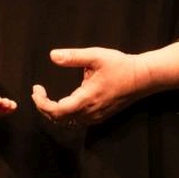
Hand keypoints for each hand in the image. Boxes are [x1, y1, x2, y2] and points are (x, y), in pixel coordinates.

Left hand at [31, 47, 151, 125]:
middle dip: (44, 107)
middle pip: (59, 119)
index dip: (42, 103)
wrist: (142, 78)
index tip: (36, 89)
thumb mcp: (96, 56)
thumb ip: (73, 56)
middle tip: (38, 92)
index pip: (56, 111)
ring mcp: (96, 117)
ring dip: (55, 111)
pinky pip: (78, 120)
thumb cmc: (120, 65)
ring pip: (68, 121)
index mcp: (86, 99)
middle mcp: (90, 112)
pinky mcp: (100, 116)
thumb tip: (53, 56)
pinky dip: (66, 113)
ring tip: (46, 96)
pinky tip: (65, 101)